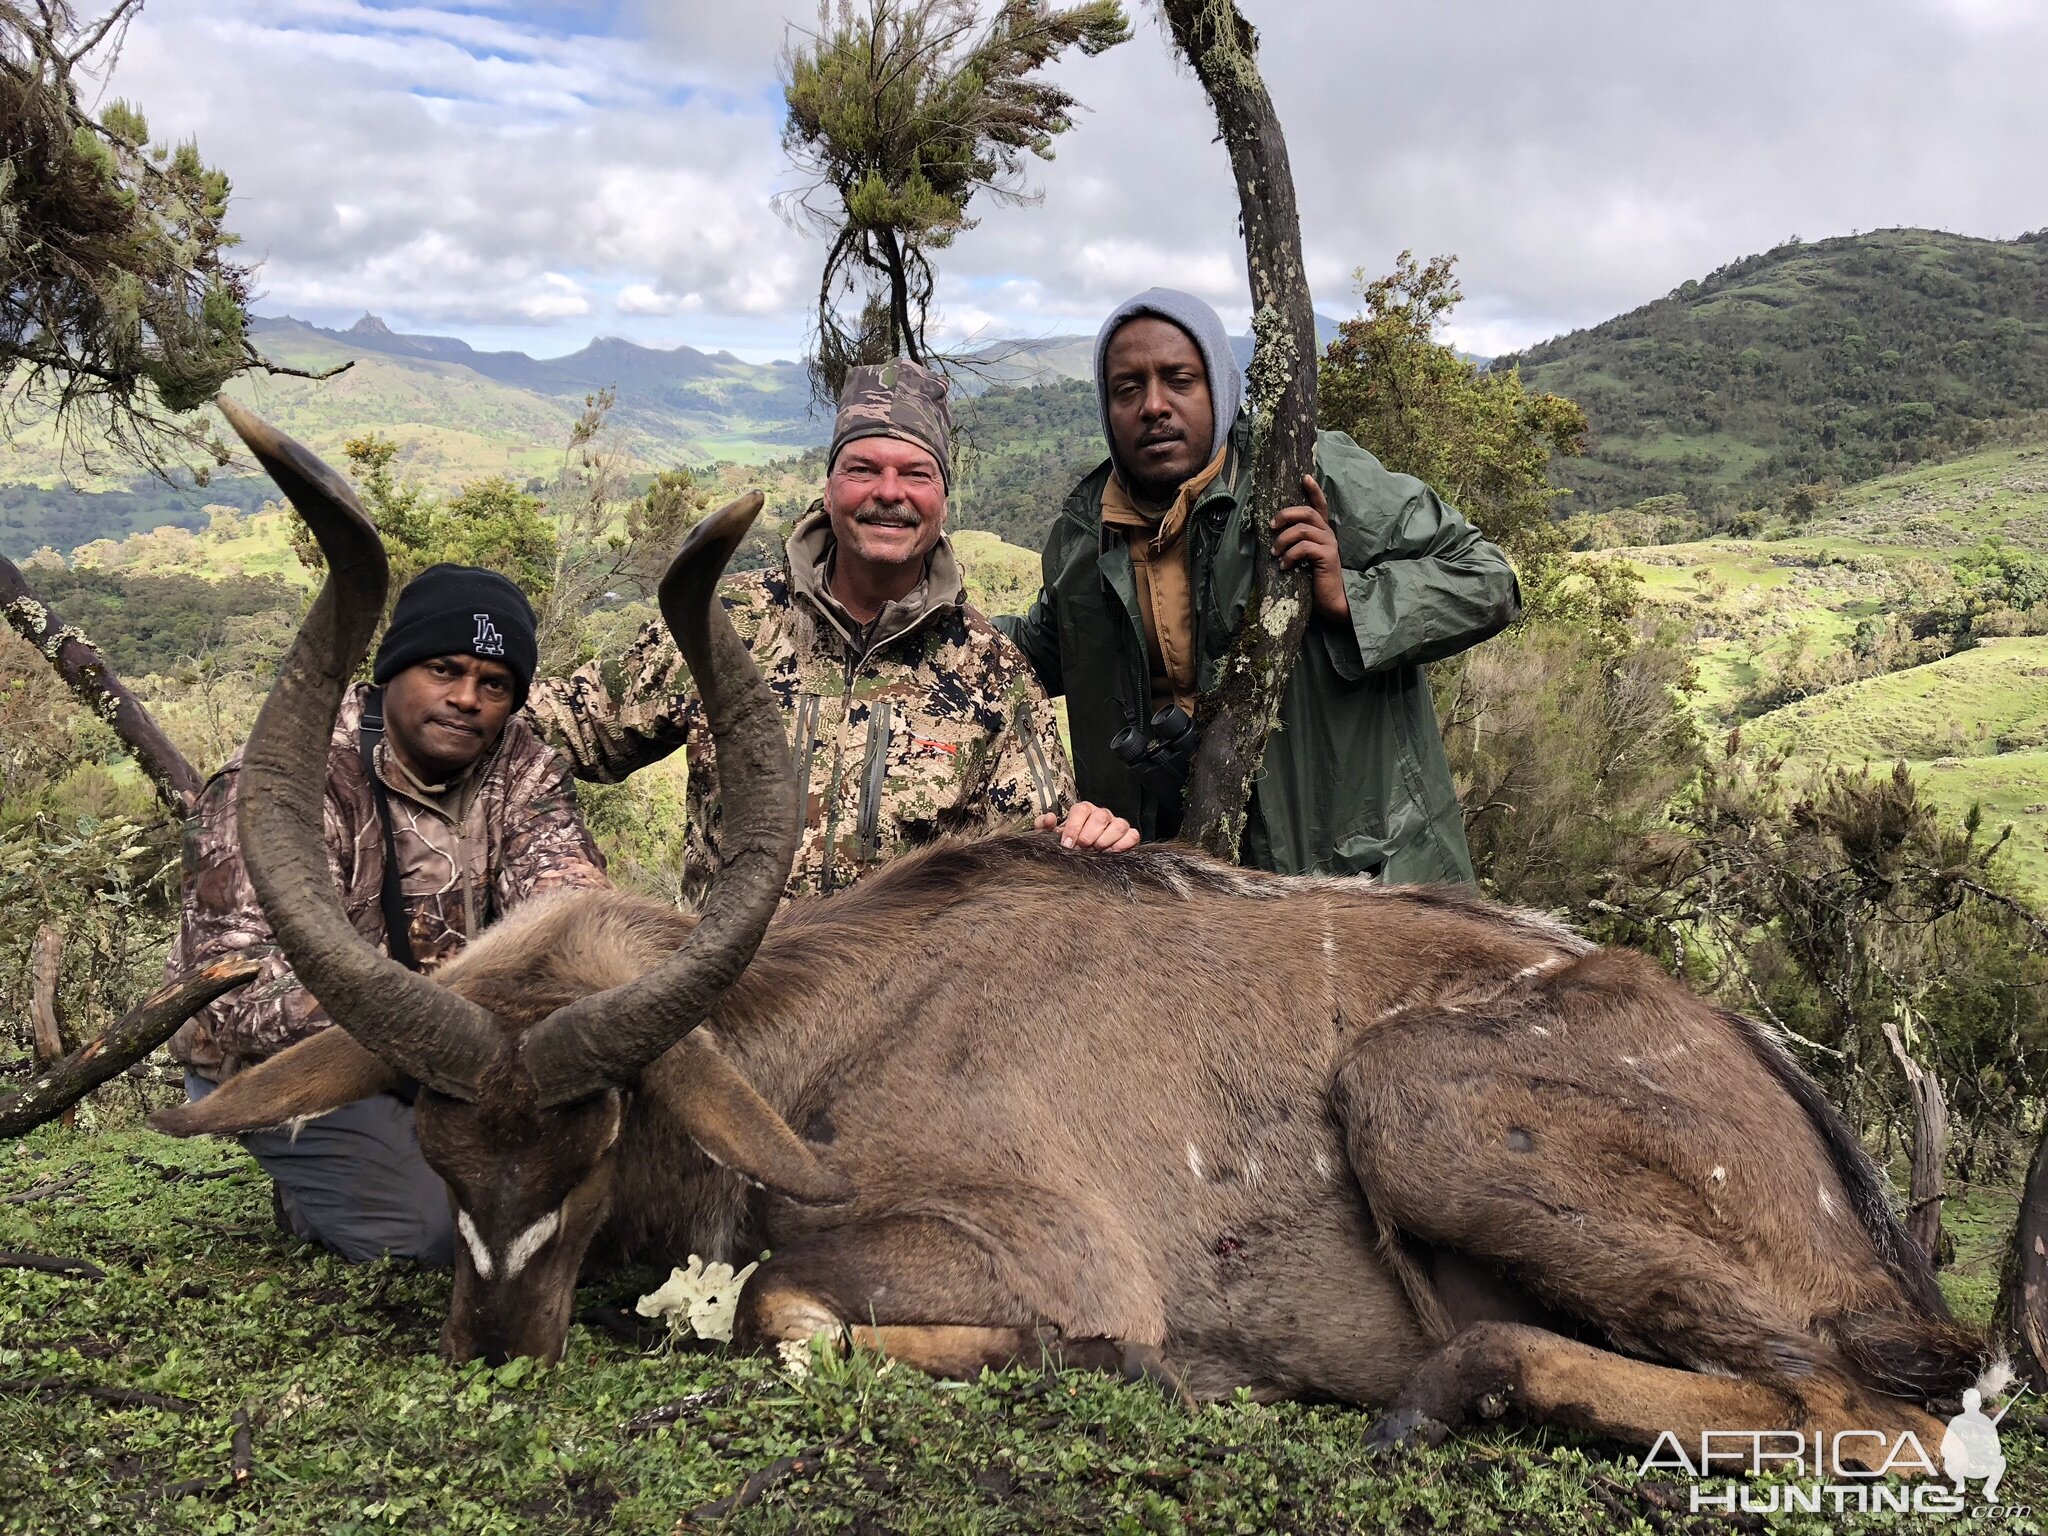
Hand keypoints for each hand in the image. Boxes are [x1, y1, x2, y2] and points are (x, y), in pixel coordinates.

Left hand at [1036, 802, 1139, 852]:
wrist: (1083, 858)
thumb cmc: (1069, 844)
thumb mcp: (1052, 836)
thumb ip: (1044, 827)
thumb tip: (1050, 818)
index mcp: (1083, 811)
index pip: (1081, 810)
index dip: (1073, 826)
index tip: (1067, 843)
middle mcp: (1101, 815)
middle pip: (1100, 816)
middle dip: (1089, 835)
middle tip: (1082, 848)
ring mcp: (1116, 824)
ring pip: (1118, 824)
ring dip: (1106, 840)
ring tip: (1097, 851)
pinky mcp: (1129, 836)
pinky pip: (1132, 835)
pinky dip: (1124, 844)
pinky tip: (1112, 853)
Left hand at [1272, 474, 1349, 623]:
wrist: (1332, 602)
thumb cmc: (1314, 581)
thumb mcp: (1303, 558)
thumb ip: (1296, 544)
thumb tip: (1272, 536)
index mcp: (1323, 532)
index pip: (1320, 505)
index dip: (1314, 490)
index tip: (1305, 477)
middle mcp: (1328, 534)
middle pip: (1308, 512)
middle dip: (1286, 515)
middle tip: (1271, 525)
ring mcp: (1329, 545)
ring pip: (1303, 529)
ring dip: (1283, 539)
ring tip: (1275, 553)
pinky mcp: (1327, 557)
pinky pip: (1304, 547)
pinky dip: (1290, 555)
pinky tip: (1284, 566)